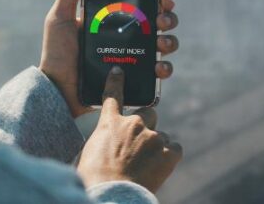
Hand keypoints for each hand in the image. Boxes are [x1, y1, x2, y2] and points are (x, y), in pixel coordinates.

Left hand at [39, 0, 180, 116]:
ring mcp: (134, 58)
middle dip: (168, 19)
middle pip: (160, 24)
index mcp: (115, 21)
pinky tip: (158, 66)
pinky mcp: (135, 79)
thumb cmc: (57, 52)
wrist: (57, 89)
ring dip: (170, 41)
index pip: (143, 5)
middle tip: (160, 21)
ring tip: (160, 43)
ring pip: (165, 46)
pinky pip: (158, 73)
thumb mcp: (60, 18)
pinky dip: (165, 68)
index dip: (158, 0)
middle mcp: (128, 38)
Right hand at [77, 67, 182, 191]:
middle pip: (148, 114)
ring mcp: (153, 137)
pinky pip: (175, 148)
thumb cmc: (95, 178)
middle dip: (146, 125)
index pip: (113, 95)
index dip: (117, 82)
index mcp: (110, 123)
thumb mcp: (88, 154)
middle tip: (138, 145)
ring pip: (161, 135)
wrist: (112, 194)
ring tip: (144, 166)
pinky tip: (159, 168)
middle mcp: (134, 124)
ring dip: (155, 146)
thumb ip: (103, 140)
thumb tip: (110, 144)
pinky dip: (169, 156)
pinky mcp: (169, 152)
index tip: (119, 72)